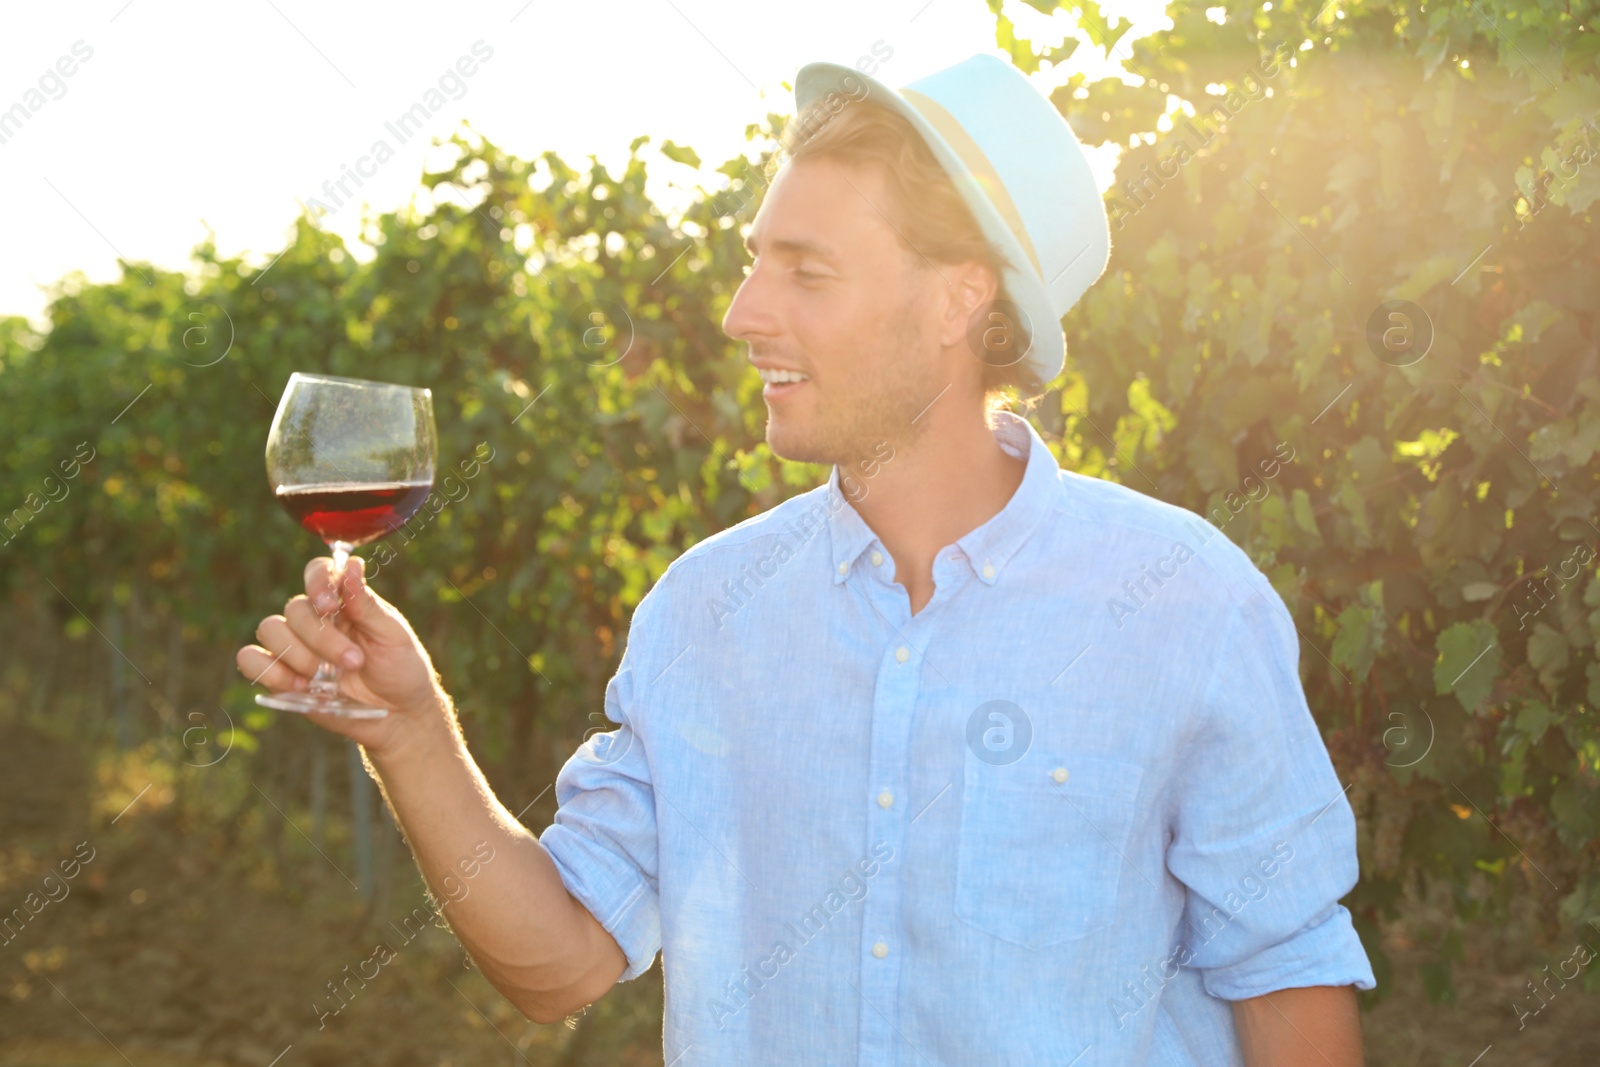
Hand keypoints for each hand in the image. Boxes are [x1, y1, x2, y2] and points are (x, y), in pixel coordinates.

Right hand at [236, 554, 450, 757]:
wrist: (398, 716)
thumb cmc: (401, 669)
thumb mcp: (392, 636)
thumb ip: (366, 604)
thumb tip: (351, 565)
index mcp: (344, 603)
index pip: (318, 573)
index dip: (317, 583)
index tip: (328, 605)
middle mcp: (316, 620)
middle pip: (295, 609)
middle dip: (322, 639)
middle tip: (352, 662)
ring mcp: (296, 647)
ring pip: (270, 629)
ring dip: (297, 654)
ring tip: (325, 678)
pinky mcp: (281, 676)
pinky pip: (250, 660)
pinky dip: (269, 670)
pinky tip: (300, 686)